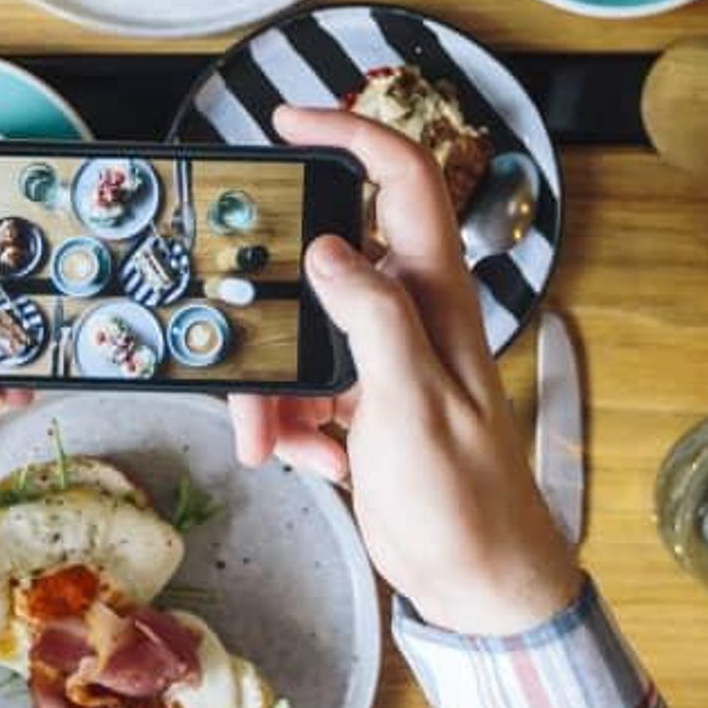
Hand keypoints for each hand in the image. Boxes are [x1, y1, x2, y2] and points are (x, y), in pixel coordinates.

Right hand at [228, 107, 578, 636]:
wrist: (477, 585)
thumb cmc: (465, 499)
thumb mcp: (412, 405)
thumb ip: (374, 319)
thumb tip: (330, 249)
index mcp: (436, 297)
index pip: (403, 181)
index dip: (351, 136)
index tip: (288, 122)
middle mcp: (411, 316)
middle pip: (324, 267)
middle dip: (270, 306)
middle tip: (229, 334)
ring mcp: (386, 362)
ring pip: (303, 337)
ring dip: (272, 385)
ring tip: (266, 439)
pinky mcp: (365, 406)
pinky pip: (305, 390)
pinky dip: (290, 422)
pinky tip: (304, 458)